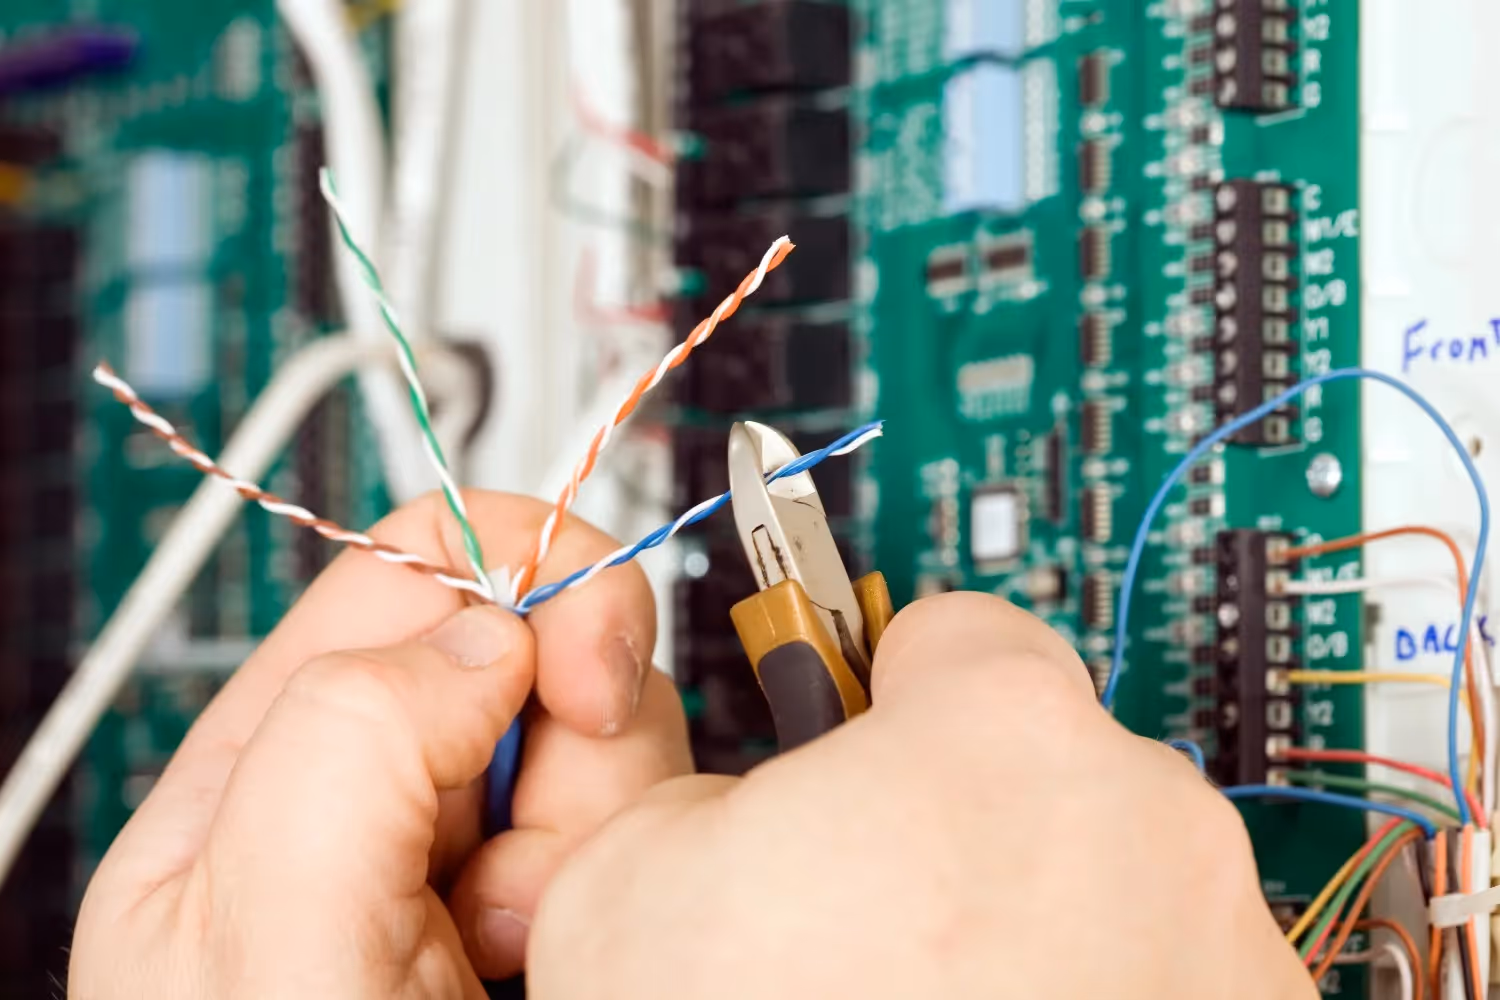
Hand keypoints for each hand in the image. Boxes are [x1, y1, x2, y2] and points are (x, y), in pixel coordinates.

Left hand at [69, 491, 690, 997]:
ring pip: (604, 735)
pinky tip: (576, 953)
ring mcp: (476, 855)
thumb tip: (488, 637)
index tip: (573, 671)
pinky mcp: (569, 900)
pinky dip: (640, 878)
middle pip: (527, 646)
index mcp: (264, 777)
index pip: (406, 574)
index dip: (513, 577)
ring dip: (604, 825)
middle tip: (530, 868)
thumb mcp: (261, 951)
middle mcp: (374, 799)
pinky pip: (647, 824)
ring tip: (537, 941)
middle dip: (570, 734)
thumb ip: (346, 747)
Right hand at [530, 592, 1315, 999]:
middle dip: (953, 821)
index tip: (862, 735)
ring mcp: (1218, 951)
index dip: (880, 691)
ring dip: (1030, 922)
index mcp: (999, 733)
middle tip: (867, 921)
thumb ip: (698, 785)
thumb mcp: (626, 885)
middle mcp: (1147, 824)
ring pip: (1104, 876)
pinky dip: (1091, 999)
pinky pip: (1159, 977)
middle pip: (1036, 761)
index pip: (953, 630)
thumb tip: (738, 807)